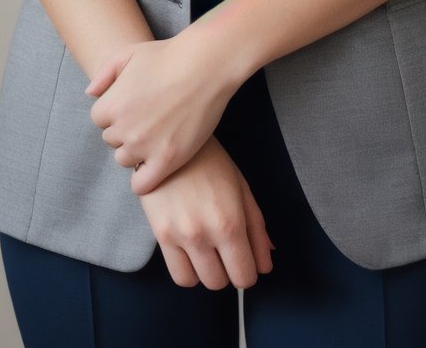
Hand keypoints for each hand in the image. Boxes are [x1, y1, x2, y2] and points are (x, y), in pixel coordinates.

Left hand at [86, 29, 239, 193]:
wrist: (206, 65)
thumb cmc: (168, 55)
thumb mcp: (128, 53)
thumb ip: (104, 73)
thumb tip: (90, 93)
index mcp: (112, 104)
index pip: (99, 119)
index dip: (115, 111)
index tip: (133, 105)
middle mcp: (125, 128)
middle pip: (111, 140)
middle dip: (125, 129)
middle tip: (148, 117)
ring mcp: (145, 147)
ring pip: (124, 160)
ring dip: (135, 150)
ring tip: (155, 134)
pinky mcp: (167, 160)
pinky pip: (141, 185)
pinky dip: (143, 179)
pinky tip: (154, 164)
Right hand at [138, 136, 273, 289]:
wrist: (171, 142)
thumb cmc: (212, 162)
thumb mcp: (242, 188)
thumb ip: (257, 228)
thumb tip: (265, 264)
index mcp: (230, 222)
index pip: (244, 276)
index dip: (248, 272)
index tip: (245, 261)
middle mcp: (204, 234)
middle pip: (221, 283)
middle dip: (228, 271)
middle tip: (226, 252)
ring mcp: (180, 236)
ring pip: (199, 282)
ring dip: (207, 272)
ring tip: (208, 250)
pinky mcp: (160, 235)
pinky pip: (178, 275)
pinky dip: (188, 270)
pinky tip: (191, 251)